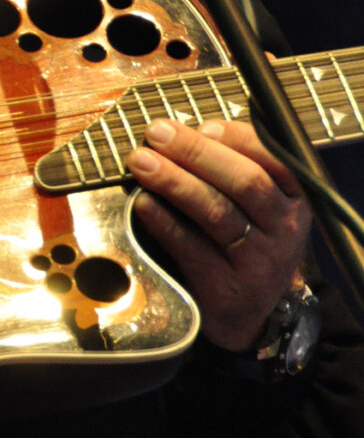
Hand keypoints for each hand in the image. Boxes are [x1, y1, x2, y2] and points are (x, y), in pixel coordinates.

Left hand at [126, 116, 311, 352]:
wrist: (250, 312)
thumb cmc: (246, 241)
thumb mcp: (258, 206)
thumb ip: (231, 169)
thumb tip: (184, 132)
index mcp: (295, 197)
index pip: (274, 159)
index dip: (236, 138)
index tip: (201, 125)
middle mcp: (284, 228)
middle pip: (245, 183)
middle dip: (196, 153)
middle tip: (156, 134)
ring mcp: (259, 261)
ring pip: (218, 213)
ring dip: (175, 182)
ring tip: (141, 163)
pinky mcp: (228, 287)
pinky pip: (192, 248)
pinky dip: (164, 222)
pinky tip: (143, 203)